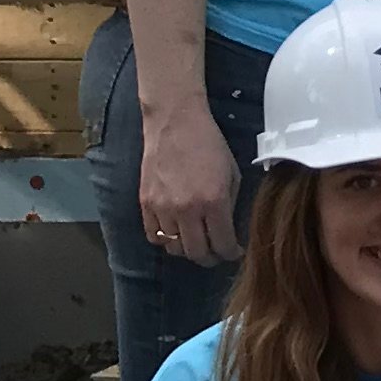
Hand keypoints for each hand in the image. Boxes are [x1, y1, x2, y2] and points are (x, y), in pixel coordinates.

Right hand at [139, 98, 242, 268]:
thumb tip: (229, 228)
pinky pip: (153, 236)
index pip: (223, 244)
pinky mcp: (145, 203)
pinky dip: (166, 240)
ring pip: (174, 248)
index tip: (235, 252)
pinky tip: (176, 233)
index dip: (231, 253)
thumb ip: (230, 204)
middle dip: (210, 258)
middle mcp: (186, 210)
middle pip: (197, 253)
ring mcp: (162, 208)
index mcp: (214, 202)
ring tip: (197, 242)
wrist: (175, 122)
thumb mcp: (232, 173)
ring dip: (187, 249)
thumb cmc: (209, 144)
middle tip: (216, 252)